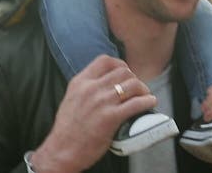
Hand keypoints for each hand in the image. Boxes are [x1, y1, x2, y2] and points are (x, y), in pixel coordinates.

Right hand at [31, 55, 155, 171]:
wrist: (61, 150)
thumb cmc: (67, 129)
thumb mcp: (72, 99)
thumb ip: (86, 89)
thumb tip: (105, 84)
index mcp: (80, 82)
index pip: (105, 61)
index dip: (120, 64)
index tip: (126, 72)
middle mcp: (91, 88)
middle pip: (123, 71)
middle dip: (134, 79)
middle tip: (136, 89)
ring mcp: (102, 102)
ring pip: (132, 84)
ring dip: (143, 89)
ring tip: (144, 96)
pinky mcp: (110, 117)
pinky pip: (136, 104)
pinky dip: (147, 101)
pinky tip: (150, 103)